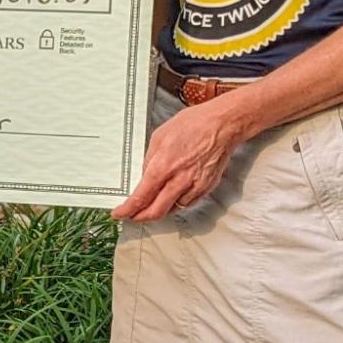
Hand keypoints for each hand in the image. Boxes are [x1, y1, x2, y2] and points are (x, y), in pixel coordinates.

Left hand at [112, 100, 241, 221]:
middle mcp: (178, 180)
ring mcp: (194, 186)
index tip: (119, 214)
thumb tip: (144, 176)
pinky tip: (173, 193)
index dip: (127, 210)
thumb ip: (150, 160)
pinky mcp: (206, 188)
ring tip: (154, 202)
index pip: (140, 198)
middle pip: (156, 212)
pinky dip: (178, 202)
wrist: (222, 124)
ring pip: (172, 209)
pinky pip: (188, 202)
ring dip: (161, 209)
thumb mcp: (159, 137)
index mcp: (162, 167)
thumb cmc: (193, 124)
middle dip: (141, 217)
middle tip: (133, 216)